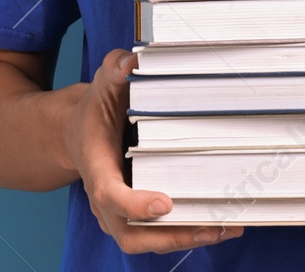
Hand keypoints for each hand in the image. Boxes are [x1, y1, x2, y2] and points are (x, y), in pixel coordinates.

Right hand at [64, 47, 244, 254]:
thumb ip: (114, 70)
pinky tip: (222, 223)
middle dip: (171, 237)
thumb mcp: (102, 86)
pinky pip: (159, 236)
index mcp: (97, 169)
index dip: (135, 204)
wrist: (78, 135)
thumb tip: (132, 62)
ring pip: (148, 241)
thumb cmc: (95, 112)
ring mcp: (118, 214)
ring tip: (226, 227)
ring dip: (187, 239)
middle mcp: (105, 200)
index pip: (110, 194)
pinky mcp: (135, 217)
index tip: (164, 204)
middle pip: (131, 235)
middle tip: (210, 227)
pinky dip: (188, 233)